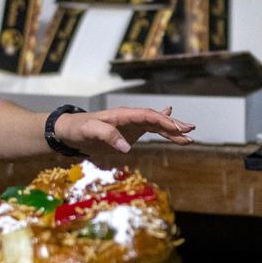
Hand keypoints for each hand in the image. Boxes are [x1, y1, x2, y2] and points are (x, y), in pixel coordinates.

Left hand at [54, 106, 194, 154]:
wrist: (70, 131)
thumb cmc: (79, 128)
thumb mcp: (90, 131)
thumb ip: (108, 136)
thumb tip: (128, 148)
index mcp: (123, 114)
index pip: (147, 116)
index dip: (162, 121)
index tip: (176, 128)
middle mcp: (130, 117)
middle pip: (156, 119)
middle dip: (173, 125)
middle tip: (190, 130)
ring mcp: (132, 125)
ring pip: (156, 126)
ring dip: (172, 131)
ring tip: (189, 136)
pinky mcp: (130, 133)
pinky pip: (150, 131)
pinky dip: (162, 131)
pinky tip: (172, 129)